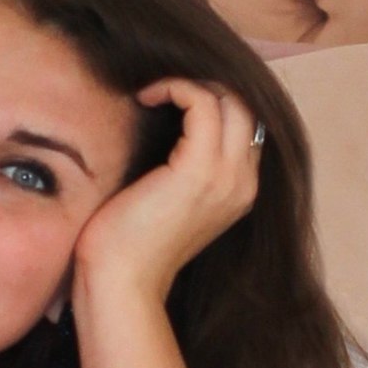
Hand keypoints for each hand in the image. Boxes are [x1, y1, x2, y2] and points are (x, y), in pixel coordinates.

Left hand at [74, 79, 260, 302]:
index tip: (173, 99)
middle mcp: (243, 182)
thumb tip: (165, 127)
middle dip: (206, 86)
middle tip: (164, 90)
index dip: (215, 101)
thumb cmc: (129, 245)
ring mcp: (226, 176)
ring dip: (189, 85)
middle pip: (245, 107)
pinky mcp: (198, 170)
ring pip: (230, 99)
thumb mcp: (166, 200)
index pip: (245, 126)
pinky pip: (202, 102)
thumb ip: (180, 170)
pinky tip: (146, 97)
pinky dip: (176, 89)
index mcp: (239, 190)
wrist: (121, 282)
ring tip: (152, 94)